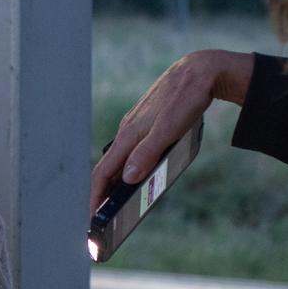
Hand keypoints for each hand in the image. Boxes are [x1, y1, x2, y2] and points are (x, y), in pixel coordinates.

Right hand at [90, 49, 253, 210]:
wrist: (198, 71)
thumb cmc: (185, 98)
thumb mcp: (169, 128)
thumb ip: (147, 153)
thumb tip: (127, 178)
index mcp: (129, 135)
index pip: (103, 172)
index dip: (94, 196)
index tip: (90, 217)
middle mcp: (127, 131)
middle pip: (107, 168)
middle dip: (100, 194)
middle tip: (98, 217)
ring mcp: (135, 127)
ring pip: (119, 159)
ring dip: (113, 182)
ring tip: (112, 202)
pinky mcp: (145, 123)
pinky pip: (130, 150)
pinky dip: (127, 166)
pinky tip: (134, 173)